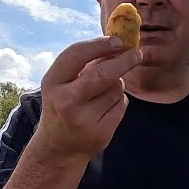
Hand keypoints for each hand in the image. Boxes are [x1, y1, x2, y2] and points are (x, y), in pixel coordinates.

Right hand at [34, 36, 142, 161]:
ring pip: (116, 90)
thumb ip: (84, 65)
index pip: (77, 55)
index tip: (118, 41)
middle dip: (124, 61)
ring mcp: (83, 120)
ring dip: (117, 85)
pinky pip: (122, 106)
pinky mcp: (100, 133)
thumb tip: (116, 45)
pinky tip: (105, 109)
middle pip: (103, 74)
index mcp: (52, 82)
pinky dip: (120, 102)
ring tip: (103, 94)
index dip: (100, 45)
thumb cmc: (63, 106)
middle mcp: (65, 101)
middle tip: (137, 55)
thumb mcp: (63, 83)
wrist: (59, 148)